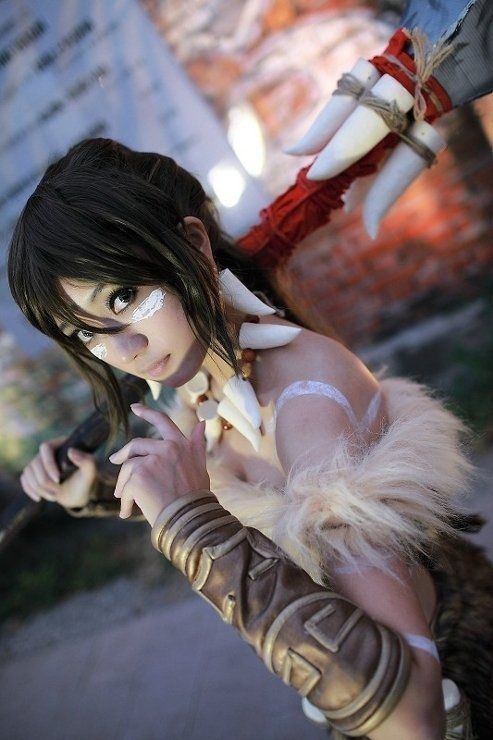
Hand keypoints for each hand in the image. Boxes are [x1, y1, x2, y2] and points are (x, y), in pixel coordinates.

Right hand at [20, 437, 96, 508]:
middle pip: (35, 463)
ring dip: (39, 488)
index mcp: (62, 445)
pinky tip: (39, 498)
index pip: (46, 448)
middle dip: (45, 481)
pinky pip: (24, 479)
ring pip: (28, 472)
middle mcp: (48, 451)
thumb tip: (71, 451)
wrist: (78, 494)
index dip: (48, 464)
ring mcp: (39, 462)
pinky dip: (30, 490)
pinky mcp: (33, 473)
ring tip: (54, 495)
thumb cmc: (85, 482)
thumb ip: (87, 461)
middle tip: (58, 491)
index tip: (57, 479)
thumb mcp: (90, 473)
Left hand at [109, 404, 208, 524]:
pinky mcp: (138, 475)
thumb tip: (201, 423)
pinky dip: (125, 500)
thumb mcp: (200, 466)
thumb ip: (196, 445)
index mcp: (181, 444)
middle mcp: (166, 448)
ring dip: (124, 484)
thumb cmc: (196, 496)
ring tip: (124, 499)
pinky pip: (125, 486)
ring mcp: (151, 460)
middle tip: (114, 460)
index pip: (163, 421)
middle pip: (136, 445)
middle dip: (123, 454)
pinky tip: (128, 512)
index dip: (147, 412)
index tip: (135, 407)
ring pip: (128, 467)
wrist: (190, 519)